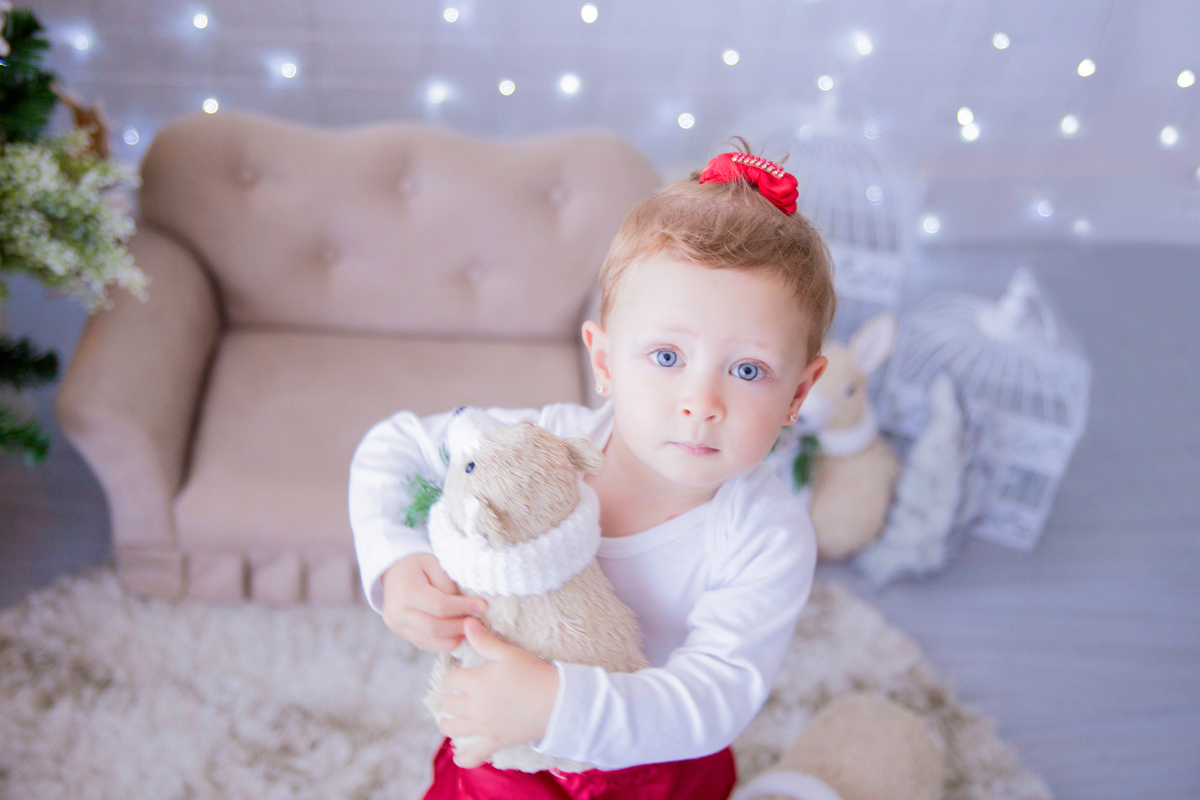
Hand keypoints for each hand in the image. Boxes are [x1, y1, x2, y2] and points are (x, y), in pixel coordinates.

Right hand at [380, 554, 485, 651]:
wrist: (394, 571)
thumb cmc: (417, 565)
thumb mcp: (434, 564)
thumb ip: (448, 584)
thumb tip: (465, 605)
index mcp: (406, 590)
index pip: (439, 605)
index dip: (463, 607)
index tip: (482, 606)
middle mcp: (397, 611)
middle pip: (434, 627)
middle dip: (460, 626)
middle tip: (479, 621)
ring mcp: (397, 625)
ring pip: (430, 640)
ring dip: (454, 638)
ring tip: (471, 630)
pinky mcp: (401, 633)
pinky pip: (425, 643)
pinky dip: (444, 642)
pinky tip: (458, 635)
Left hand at [438, 617, 559, 767]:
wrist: (556, 700)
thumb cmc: (533, 672)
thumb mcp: (507, 653)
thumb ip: (484, 640)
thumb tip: (466, 623)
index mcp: (475, 683)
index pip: (451, 679)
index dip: (454, 675)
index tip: (461, 674)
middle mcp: (475, 706)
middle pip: (449, 703)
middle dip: (451, 697)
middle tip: (458, 694)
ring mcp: (485, 726)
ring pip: (454, 728)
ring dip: (448, 724)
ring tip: (447, 721)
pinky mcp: (497, 741)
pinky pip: (475, 756)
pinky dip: (464, 759)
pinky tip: (460, 759)